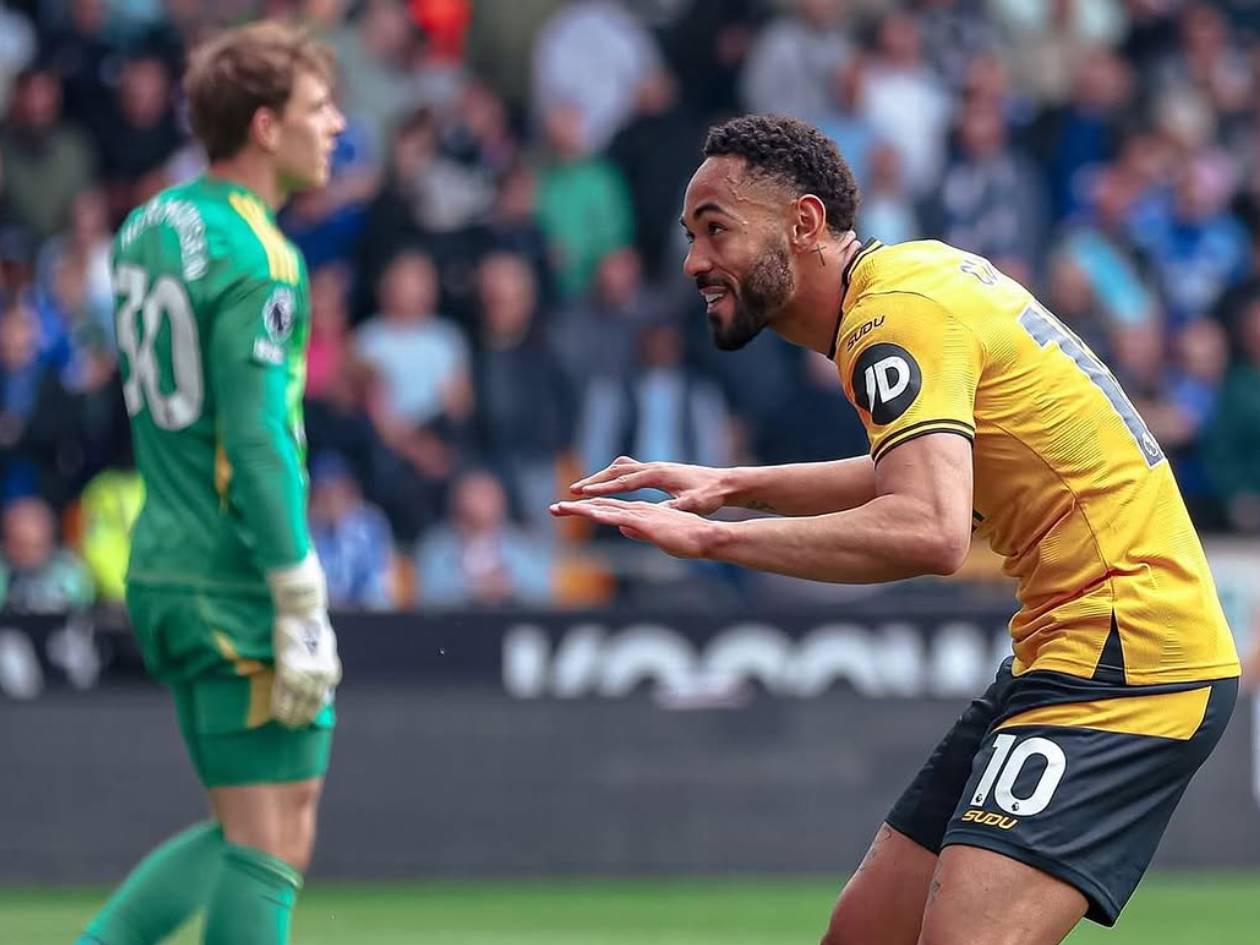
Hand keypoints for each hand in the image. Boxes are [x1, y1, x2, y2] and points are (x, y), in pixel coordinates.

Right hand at [267, 553, 340, 727]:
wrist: (302, 612)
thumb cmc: (311, 626)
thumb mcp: (324, 648)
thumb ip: (320, 665)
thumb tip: (317, 681)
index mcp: (332, 672)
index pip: (322, 700)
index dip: (312, 711)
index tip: (304, 719)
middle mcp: (321, 677)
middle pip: (311, 706)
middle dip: (302, 719)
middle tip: (293, 727)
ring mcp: (305, 676)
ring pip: (296, 705)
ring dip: (289, 717)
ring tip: (284, 724)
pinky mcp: (288, 671)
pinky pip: (282, 696)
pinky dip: (279, 707)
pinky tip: (275, 714)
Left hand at [550, 497, 721, 558]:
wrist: (706, 537)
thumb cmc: (687, 539)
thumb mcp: (656, 536)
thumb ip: (639, 530)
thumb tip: (623, 527)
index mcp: (639, 513)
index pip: (608, 509)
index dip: (587, 509)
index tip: (569, 511)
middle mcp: (636, 510)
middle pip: (600, 506)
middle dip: (576, 508)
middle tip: (553, 508)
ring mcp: (640, 515)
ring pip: (604, 509)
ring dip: (580, 509)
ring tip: (559, 509)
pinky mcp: (645, 522)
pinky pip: (618, 517)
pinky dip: (600, 515)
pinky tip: (585, 514)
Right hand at [569, 455, 728, 515]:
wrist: (725, 482)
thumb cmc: (710, 495)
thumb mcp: (694, 504)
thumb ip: (676, 508)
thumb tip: (659, 514)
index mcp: (659, 475)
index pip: (624, 481)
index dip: (602, 487)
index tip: (583, 493)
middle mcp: (654, 467)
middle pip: (616, 470)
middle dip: (594, 481)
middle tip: (572, 491)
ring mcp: (655, 467)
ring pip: (620, 468)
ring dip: (601, 477)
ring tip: (583, 489)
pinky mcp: (658, 471)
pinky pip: (628, 470)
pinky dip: (613, 476)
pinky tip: (608, 485)